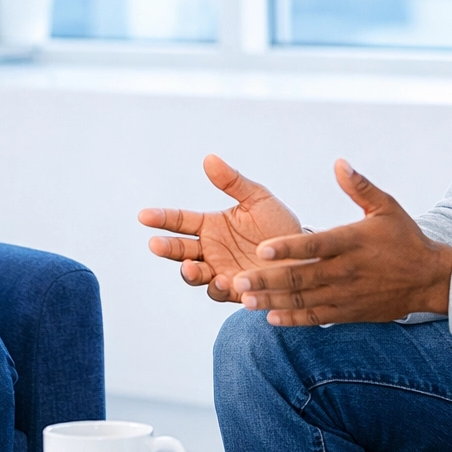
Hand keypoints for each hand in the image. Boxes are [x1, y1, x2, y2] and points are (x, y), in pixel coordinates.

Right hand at [139, 154, 302, 301]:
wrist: (306, 254)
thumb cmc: (279, 225)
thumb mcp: (258, 199)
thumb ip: (233, 182)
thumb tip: (209, 159)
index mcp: (211, 226)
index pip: (180, 221)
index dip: (161, 218)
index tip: (144, 216)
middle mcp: (211, 251)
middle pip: (180, 250)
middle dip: (167, 249)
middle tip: (156, 244)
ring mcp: (221, 272)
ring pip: (196, 276)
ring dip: (190, 273)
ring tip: (191, 267)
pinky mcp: (237, 291)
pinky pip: (222, 292)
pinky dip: (220, 288)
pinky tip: (224, 281)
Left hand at [232, 159, 451, 325]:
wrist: (429, 279)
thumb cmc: (405, 238)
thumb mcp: (386, 207)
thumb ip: (359, 186)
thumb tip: (339, 162)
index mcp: (351, 242)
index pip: (314, 246)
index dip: (287, 248)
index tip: (261, 250)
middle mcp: (346, 270)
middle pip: (301, 277)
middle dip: (267, 280)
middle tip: (238, 281)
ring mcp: (346, 294)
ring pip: (304, 300)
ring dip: (273, 301)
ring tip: (245, 301)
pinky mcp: (349, 311)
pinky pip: (317, 317)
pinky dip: (294, 319)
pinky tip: (272, 318)